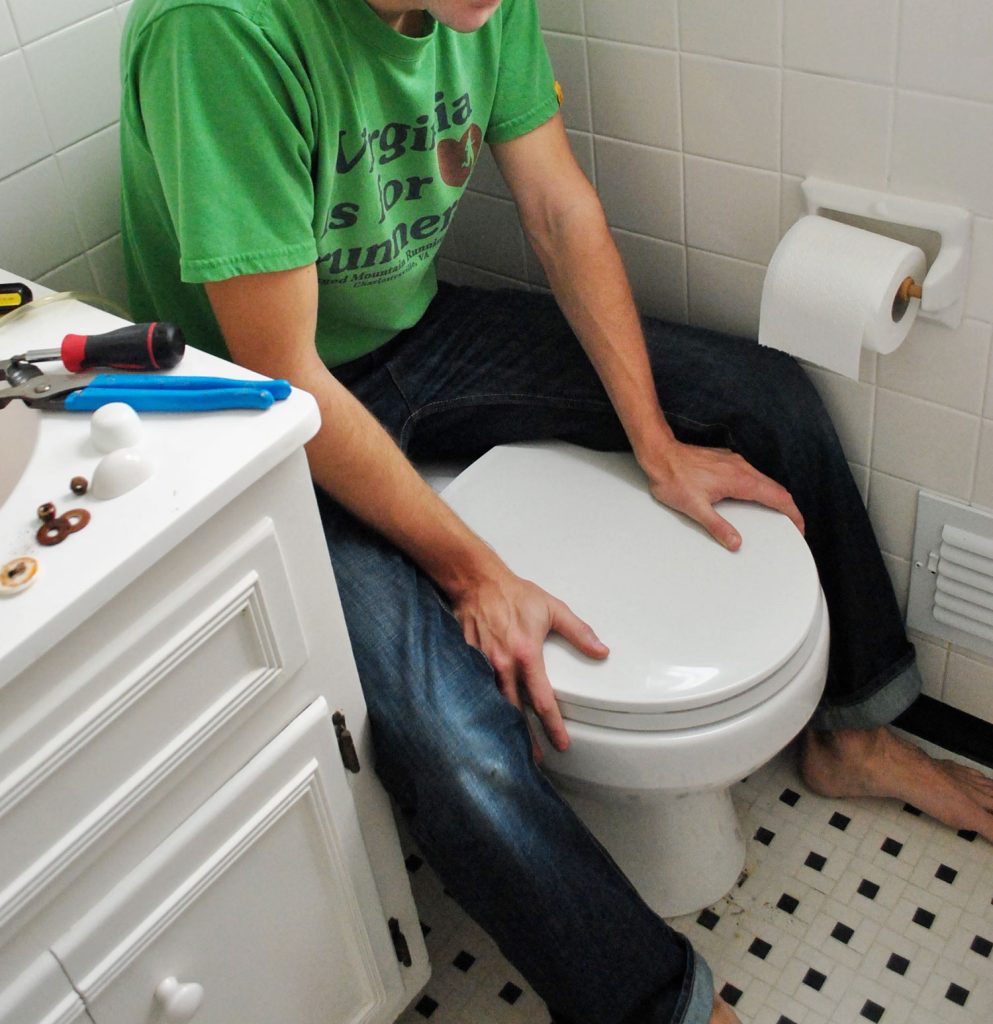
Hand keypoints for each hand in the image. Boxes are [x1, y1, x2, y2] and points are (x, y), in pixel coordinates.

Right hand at [452, 569, 607, 756]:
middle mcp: (503, 664)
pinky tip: (488, 718)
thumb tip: (601, 650)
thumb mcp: (553, 609)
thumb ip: (579, 632)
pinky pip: (477, 689)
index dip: (554, 726)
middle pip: (516, 711)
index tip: (562, 742)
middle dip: (527, 737)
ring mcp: (483, 664)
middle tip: (537, 757)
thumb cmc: (514, 594)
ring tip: (513, 745)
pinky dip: (484, 706)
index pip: (543, 700)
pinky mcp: (468, 660)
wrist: (477, 582)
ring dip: (505, 725)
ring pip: (495, 704)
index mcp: (527, 654)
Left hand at [644, 440, 803, 550]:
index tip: (799, 527)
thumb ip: (717, 526)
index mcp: (740, 480)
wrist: (659, 454)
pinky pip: (751, 474)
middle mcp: (741, 468)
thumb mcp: (695, 508)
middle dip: (788, 508)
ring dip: (774, 496)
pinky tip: (752, 496)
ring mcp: (734, 462)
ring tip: (777, 514)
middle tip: (793, 525)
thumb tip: (735, 542)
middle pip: (776, 488)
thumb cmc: (673, 477)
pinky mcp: (726, 460)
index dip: (793, 513)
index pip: (777, 497)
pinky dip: (760, 488)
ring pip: (764, 480)